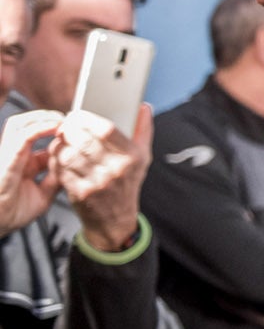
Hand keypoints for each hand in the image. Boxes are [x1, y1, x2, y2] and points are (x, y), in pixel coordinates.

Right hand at [0, 109, 63, 236]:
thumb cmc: (13, 213)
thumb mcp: (44, 195)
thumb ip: (56, 179)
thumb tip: (74, 166)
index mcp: (24, 162)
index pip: (39, 138)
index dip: (59, 131)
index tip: (77, 129)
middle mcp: (15, 155)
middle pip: (27, 124)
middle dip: (48, 117)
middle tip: (70, 120)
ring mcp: (9, 155)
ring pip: (21, 124)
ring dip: (43, 117)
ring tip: (62, 120)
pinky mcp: (6, 160)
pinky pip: (21, 137)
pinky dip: (39, 128)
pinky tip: (55, 127)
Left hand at [52, 108, 150, 252]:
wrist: (115, 220)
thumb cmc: (126, 185)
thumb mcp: (142, 158)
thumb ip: (142, 130)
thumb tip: (143, 107)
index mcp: (132, 157)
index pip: (107, 130)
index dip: (87, 119)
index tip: (78, 115)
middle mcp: (116, 169)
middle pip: (84, 140)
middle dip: (69, 129)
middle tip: (64, 126)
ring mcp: (98, 182)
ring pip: (69, 154)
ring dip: (59, 145)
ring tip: (60, 142)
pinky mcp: (81, 193)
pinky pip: (61, 170)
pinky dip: (55, 161)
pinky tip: (58, 158)